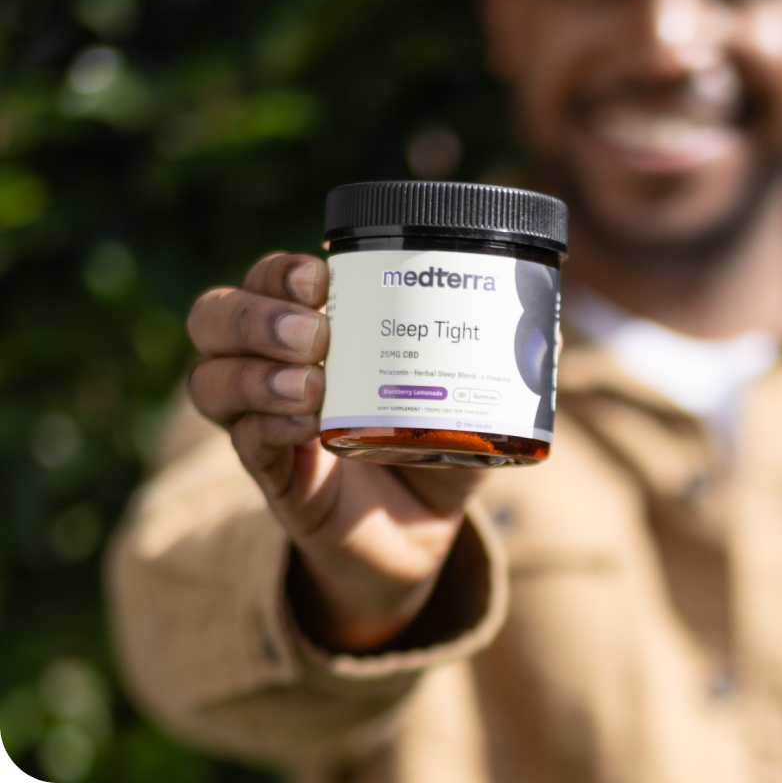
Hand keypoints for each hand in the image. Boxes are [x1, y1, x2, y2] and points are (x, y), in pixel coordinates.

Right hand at [187, 252, 482, 652]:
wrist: (421, 531)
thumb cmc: (439, 445)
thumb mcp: (471, 393)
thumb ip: (504, 358)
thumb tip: (554, 325)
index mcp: (321, 330)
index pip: (268, 279)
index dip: (280, 269)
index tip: (324, 273)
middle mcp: (277, 367)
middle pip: (215, 315)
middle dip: (256, 312)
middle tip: (315, 330)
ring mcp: (267, 422)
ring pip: (209, 376)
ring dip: (254, 370)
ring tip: (313, 382)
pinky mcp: (273, 477)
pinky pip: (240, 441)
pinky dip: (266, 425)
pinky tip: (305, 424)